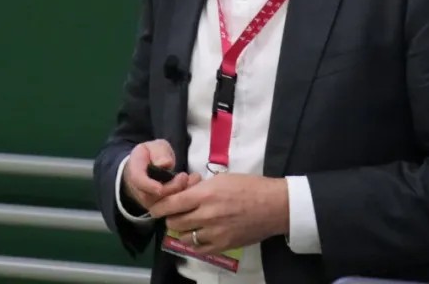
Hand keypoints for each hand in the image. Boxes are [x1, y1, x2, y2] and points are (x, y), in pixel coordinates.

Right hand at [122, 140, 200, 212]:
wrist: (146, 167)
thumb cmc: (151, 155)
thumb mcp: (154, 147)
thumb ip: (159, 153)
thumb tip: (165, 164)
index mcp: (134, 170)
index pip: (138, 181)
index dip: (148, 186)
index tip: (160, 187)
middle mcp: (139, 190)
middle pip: (152, 197)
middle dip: (171, 189)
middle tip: (185, 176)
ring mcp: (150, 201)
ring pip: (164, 204)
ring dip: (180, 193)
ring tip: (193, 179)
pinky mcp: (161, 207)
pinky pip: (171, 207)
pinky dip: (184, 196)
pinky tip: (193, 185)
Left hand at [147, 173, 289, 254]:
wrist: (274, 206)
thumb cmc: (250, 186)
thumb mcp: (222, 179)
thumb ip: (201, 187)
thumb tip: (185, 190)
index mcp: (205, 195)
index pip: (171, 204)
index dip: (159, 207)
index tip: (155, 208)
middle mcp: (206, 215)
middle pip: (174, 222)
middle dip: (172, 217)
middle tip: (177, 213)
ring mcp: (214, 233)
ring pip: (184, 237)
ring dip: (183, 230)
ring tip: (190, 224)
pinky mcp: (222, 245)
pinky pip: (198, 248)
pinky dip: (195, 242)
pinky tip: (200, 234)